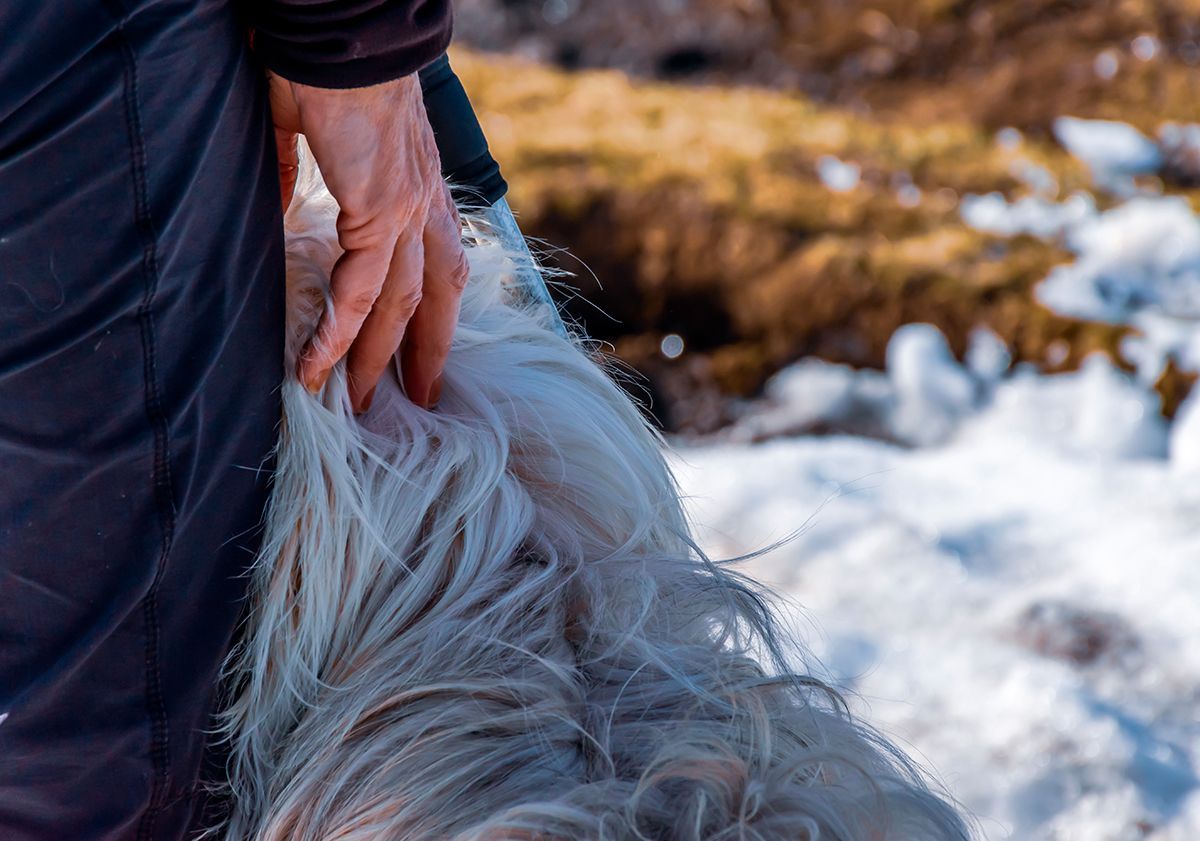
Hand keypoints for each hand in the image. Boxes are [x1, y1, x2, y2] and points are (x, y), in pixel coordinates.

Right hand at [270, 71, 467, 410]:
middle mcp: (423, 206)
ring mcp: (407, 210)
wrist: (339, 32)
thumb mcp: (307, 132)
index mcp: (416, 187)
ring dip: (381, 357)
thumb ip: (298, 177)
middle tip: (419, 399)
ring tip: (365, 403)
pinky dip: (339, 332)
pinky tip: (319, 365)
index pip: (436, 265)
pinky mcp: (379, 211)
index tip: (423, 350)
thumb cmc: (322, 68)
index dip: (433, 312)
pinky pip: (359, 290)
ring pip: (400, 304)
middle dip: (426, 351)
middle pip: (434, 296)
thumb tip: (281, 214)